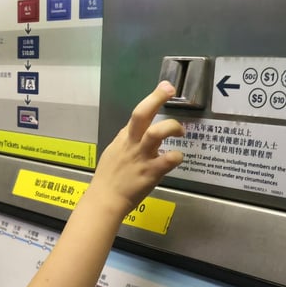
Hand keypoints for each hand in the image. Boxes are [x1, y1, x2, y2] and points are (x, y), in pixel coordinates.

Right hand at [88, 81, 184, 216]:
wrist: (105, 200)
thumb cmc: (109, 178)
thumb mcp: (113, 153)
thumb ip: (125, 141)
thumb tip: (134, 132)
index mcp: (124, 138)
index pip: (138, 113)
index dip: (153, 98)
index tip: (165, 87)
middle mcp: (132, 143)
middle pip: (142, 114)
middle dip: (156, 98)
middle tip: (170, 90)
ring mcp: (141, 157)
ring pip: (156, 133)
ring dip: (171, 127)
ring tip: (180, 130)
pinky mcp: (150, 172)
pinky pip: (168, 160)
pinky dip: (177, 156)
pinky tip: (178, 157)